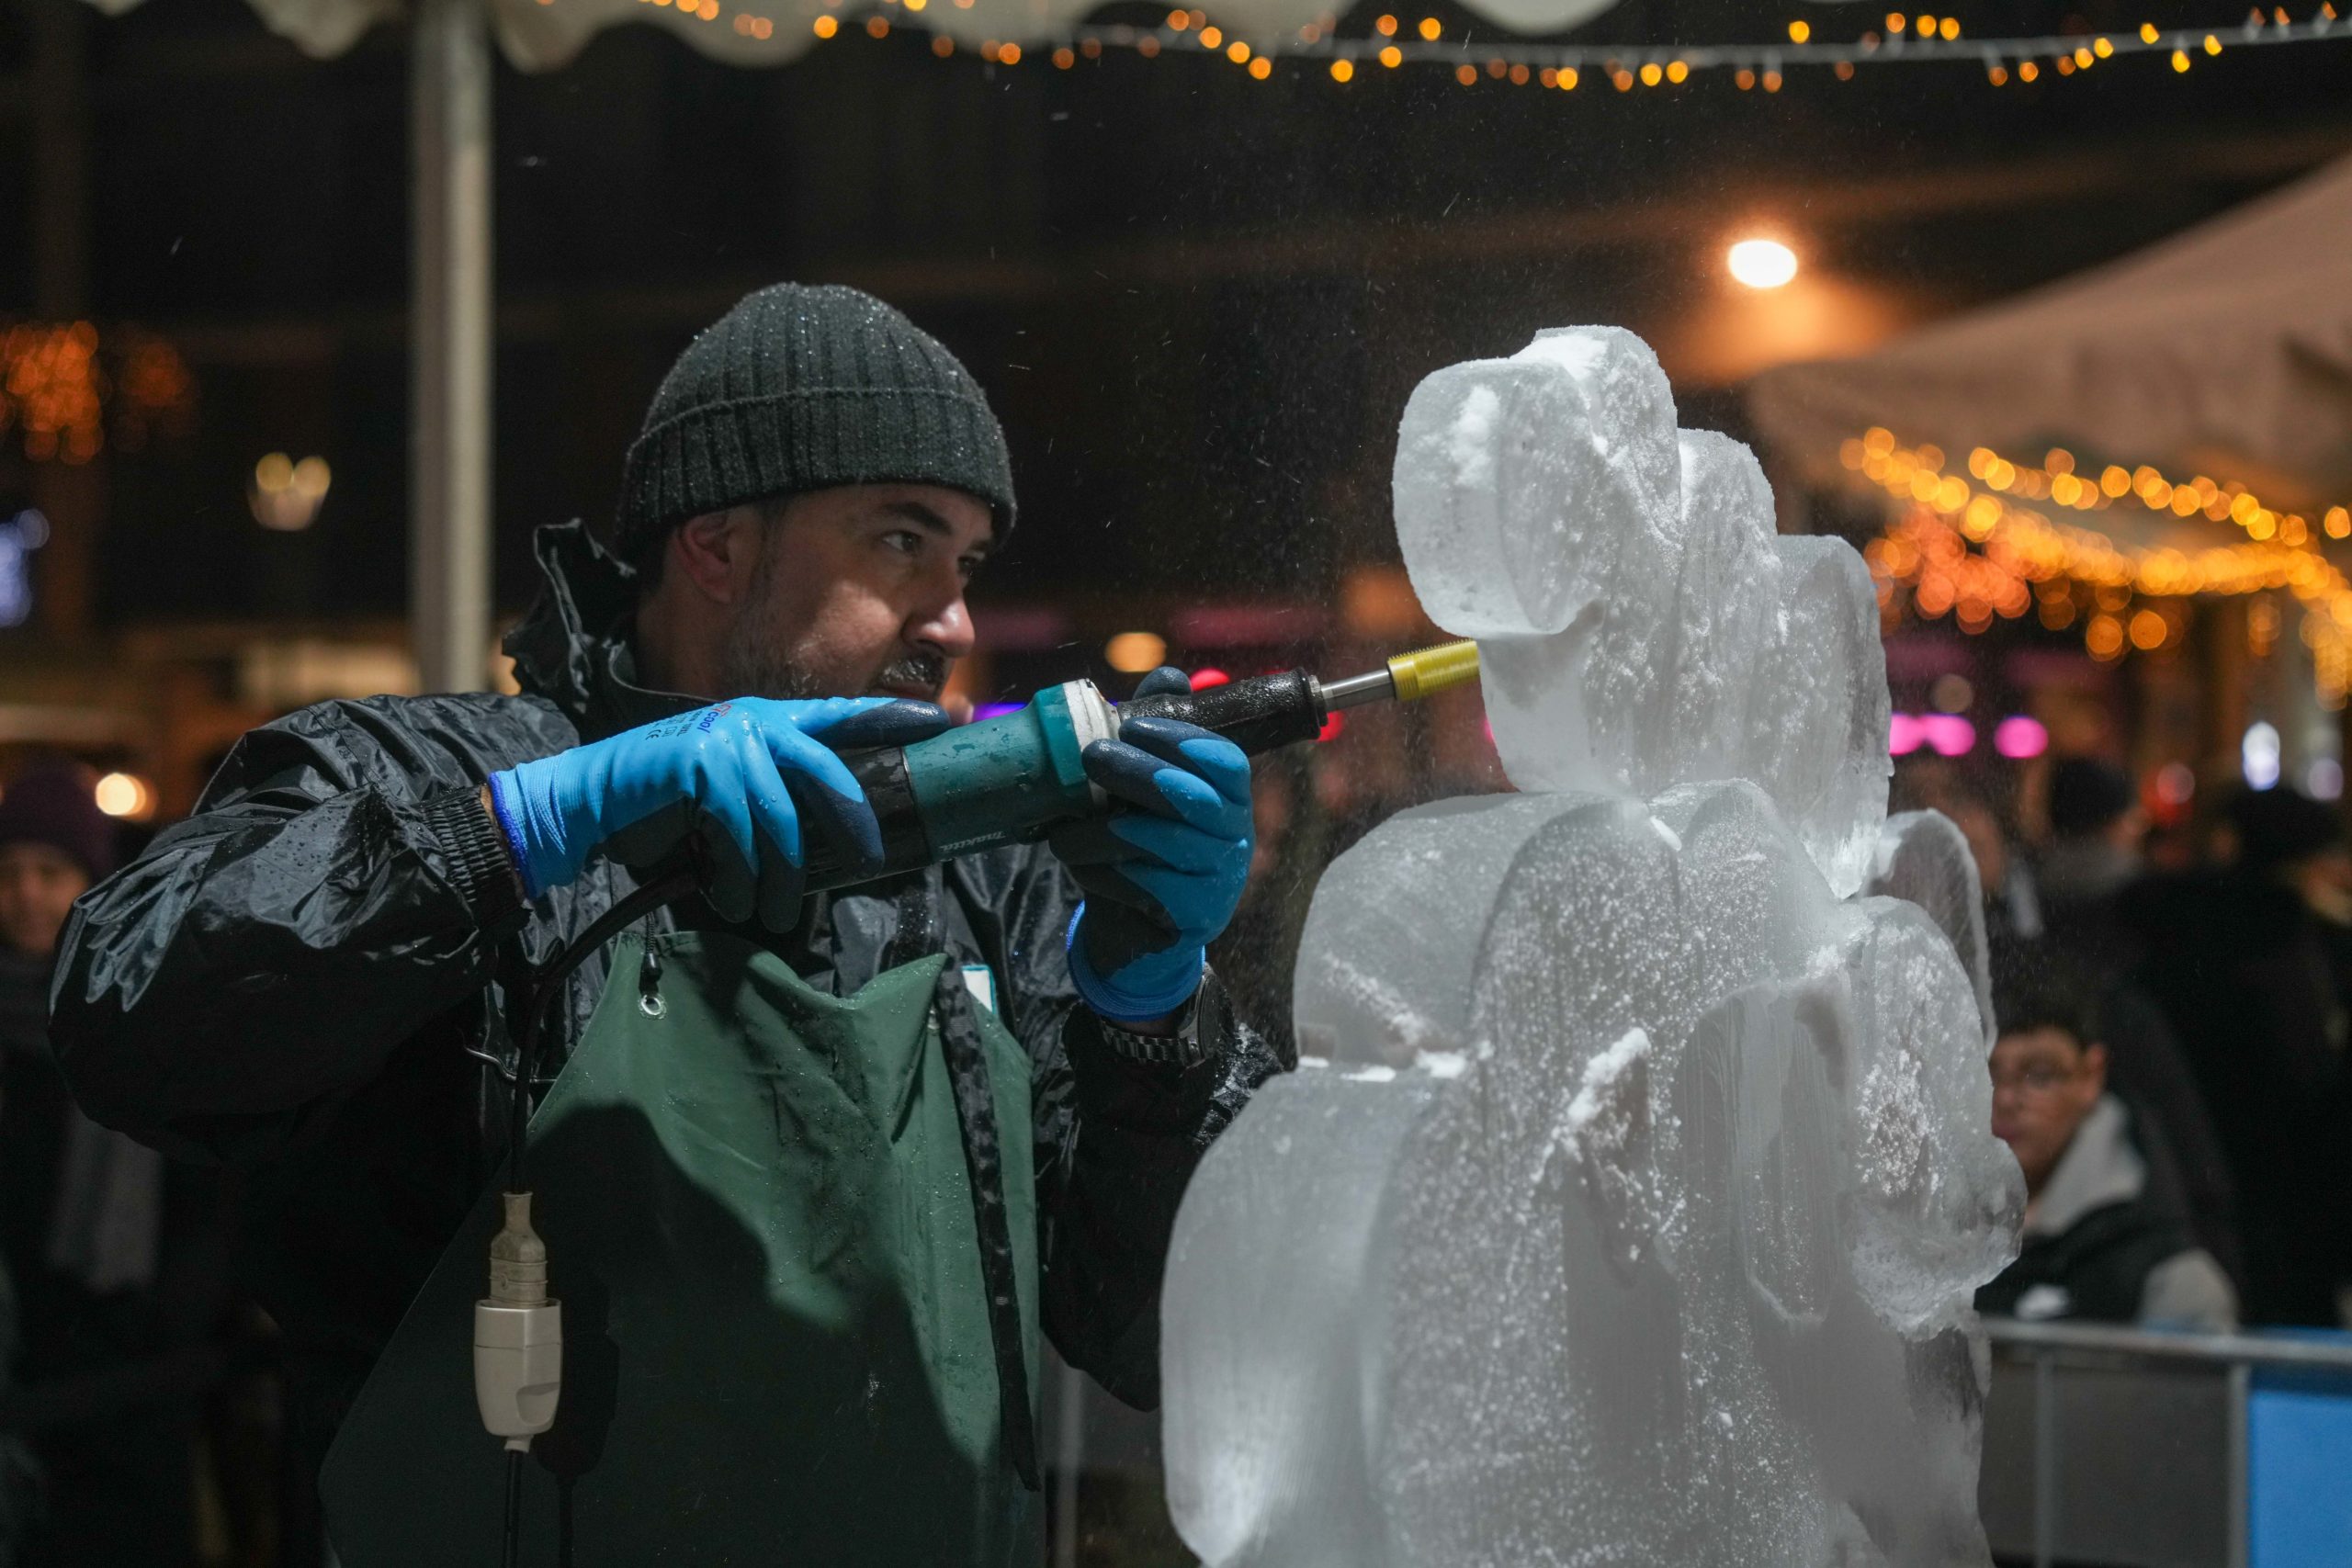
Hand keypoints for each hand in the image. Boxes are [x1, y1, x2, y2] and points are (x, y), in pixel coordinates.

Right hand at [488, 697, 950, 928]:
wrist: (593, 796)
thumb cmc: (667, 801)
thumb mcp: (732, 789)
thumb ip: (776, 793)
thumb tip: (833, 836)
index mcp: (766, 720)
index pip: (840, 716)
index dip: (888, 717)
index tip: (938, 723)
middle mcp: (751, 721)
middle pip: (825, 770)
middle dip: (852, 820)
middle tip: (873, 861)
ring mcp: (724, 740)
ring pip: (780, 816)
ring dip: (784, 874)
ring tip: (779, 913)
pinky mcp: (698, 766)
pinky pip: (740, 831)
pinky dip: (742, 874)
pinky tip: (738, 899)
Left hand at [1049, 667, 1252, 1023]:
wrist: (1134, 930)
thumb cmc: (1138, 848)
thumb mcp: (1142, 790)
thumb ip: (1155, 734)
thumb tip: (1170, 674)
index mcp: (1228, 795)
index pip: (1224, 760)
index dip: (1181, 739)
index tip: (1132, 727)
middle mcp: (1234, 835)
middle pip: (1195, 797)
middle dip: (1137, 773)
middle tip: (1090, 757)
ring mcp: (1220, 879)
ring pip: (1163, 843)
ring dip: (1103, 833)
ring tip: (1063, 832)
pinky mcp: (1196, 917)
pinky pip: (1149, 887)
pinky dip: (1106, 875)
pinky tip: (1082, 869)